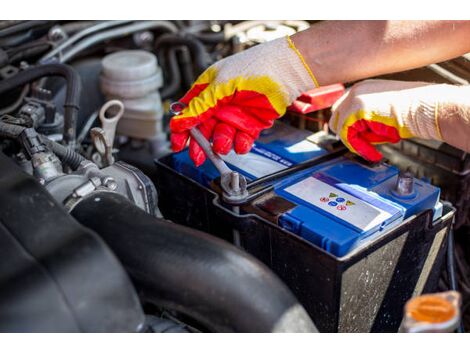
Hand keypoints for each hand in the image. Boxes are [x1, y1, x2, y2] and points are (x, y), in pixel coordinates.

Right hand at [170, 36, 317, 165]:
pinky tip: (241, 143)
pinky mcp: (252, 123)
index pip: (189, 112)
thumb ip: (200, 107)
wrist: (287, 71)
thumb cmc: (256, 67)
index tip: (179, 144)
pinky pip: (242, 139)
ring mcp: (236, 114)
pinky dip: (240, 144)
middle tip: (198, 156)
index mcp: (208, 89)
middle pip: (204, 129)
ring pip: (222, 135)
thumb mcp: (221, 86)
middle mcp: (221, 103)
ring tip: (224, 145)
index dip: (182, 129)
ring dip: (222, 143)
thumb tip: (179, 121)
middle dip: (201, 144)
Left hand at [329, 79, 443, 161]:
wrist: (426, 108)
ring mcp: (355, 97)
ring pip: (340, 126)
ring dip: (354, 141)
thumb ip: (366, 119)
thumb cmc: (412, 112)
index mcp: (364, 88)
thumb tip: (355, 133)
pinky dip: (358, 146)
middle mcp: (357, 90)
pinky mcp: (357, 109)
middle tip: (362, 146)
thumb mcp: (383, 112)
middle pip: (336, 115)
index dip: (347, 126)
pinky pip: (347, 134)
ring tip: (372, 149)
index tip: (357, 139)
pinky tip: (372, 151)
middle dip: (346, 133)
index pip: (342, 107)